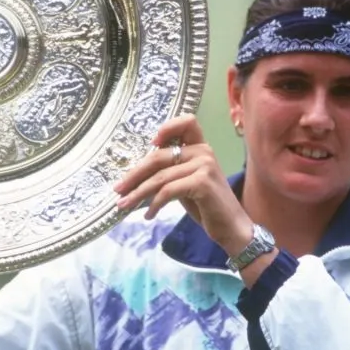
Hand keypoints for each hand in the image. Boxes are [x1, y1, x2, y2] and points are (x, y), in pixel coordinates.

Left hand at [114, 114, 253, 254]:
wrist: (230, 228)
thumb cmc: (207, 206)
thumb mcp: (185, 183)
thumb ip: (170, 171)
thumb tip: (136, 173)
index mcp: (201, 147)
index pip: (187, 122)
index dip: (168, 127)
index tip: (150, 144)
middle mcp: (204, 151)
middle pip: (159, 156)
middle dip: (135, 174)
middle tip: (119, 189)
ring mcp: (204, 165)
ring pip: (160, 177)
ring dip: (138, 193)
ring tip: (124, 205)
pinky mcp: (202, 182)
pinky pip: (168, 191)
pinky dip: (154, 204)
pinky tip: (149, 215)